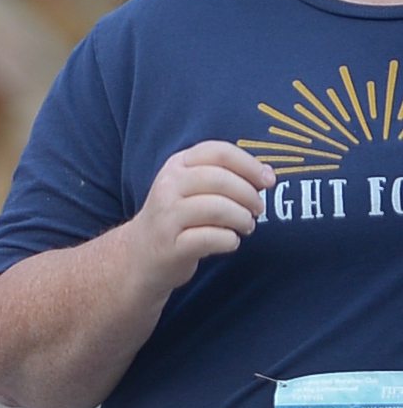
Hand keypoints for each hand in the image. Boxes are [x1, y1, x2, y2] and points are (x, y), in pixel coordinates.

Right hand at [134, 141, 269, 291]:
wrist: (139, 256)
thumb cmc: (177, 218)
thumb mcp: (192, 187)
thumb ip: (225, 175)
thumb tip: (268, 174)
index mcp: (177, 165)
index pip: (219, 152)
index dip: (250, 164)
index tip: (268, 181)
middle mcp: (168, 186)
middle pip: (221, 179)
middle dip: (249, 195)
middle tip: (257, 209)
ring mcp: (167, 217)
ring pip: (218, 208)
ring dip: (243, 219)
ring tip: (246, 226)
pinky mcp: (171, 246)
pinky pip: (212, 238)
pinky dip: (230, 240)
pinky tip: (230, 242)